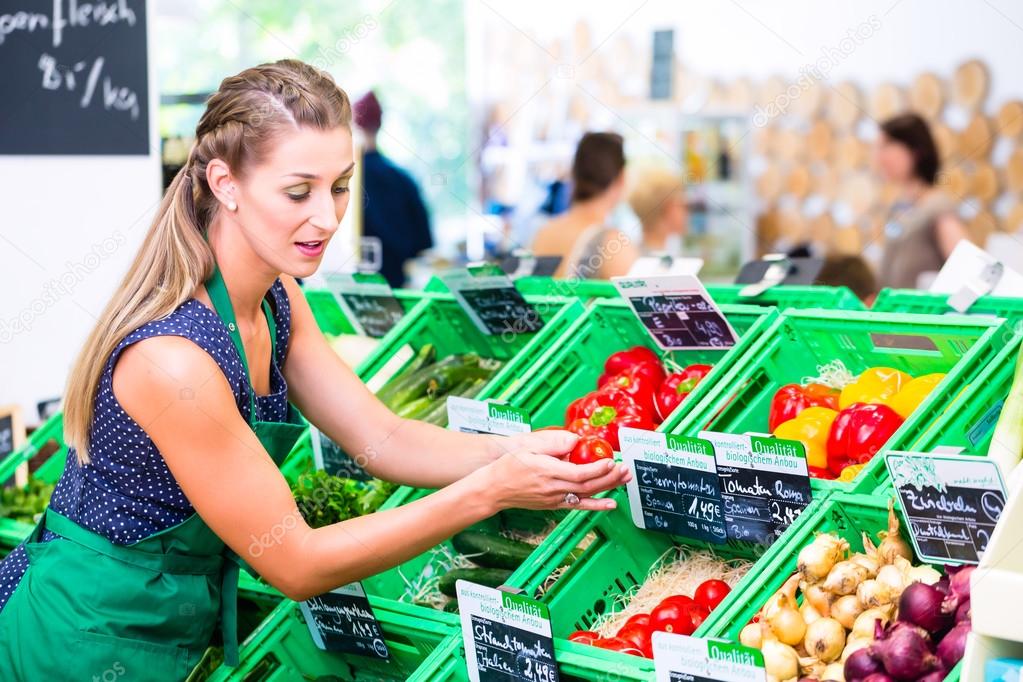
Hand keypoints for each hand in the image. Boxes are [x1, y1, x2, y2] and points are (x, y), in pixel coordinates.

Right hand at [474, 430, 631, 511]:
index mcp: (547, 472)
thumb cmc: (509, 466)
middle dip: (609, 478)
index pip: (578, 473)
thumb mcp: (527, 447)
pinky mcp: (554, 505)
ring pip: (587, 496)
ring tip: (625, 480)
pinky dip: (596, 505)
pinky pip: (579, 506)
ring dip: (608, 488)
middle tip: (625, 469)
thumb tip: (574, 440)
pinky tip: (610, 503)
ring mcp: (554, 499)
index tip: (610, 461)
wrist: (494, 490)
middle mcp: (553, 489)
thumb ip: (552, 444)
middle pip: (587, 486)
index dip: (597, 469)